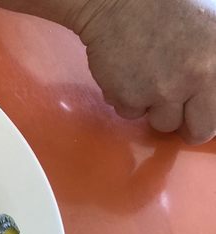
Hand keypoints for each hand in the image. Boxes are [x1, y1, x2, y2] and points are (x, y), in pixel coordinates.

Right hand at [77, 0, 215, 143]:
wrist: (118, 1)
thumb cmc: (164, 8)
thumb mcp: (208, 26)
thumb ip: (213, 64)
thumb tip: (212, 97)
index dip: (208, 115)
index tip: (199, 112)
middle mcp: (197, 76)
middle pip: (197, 130)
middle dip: (186, 122)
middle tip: (175, 106)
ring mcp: (162, 90)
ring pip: (162, 123)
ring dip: (154, 108)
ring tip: (149, 76)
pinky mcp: (131, 97)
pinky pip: (131, 114)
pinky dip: (128, 99)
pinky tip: (129, 72)